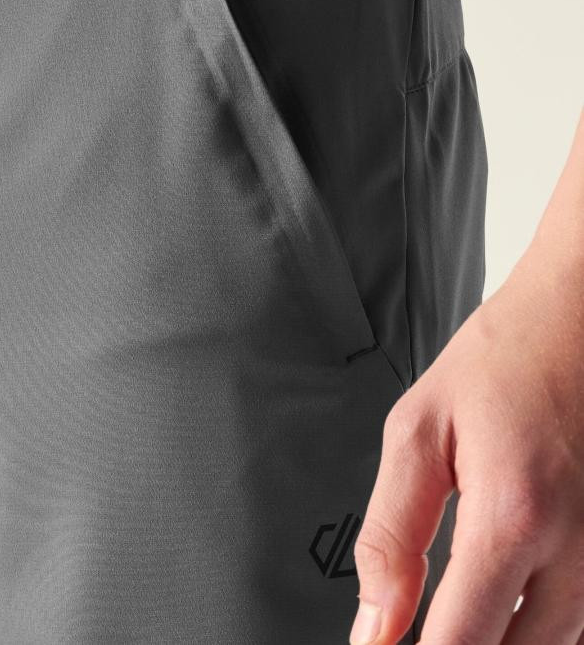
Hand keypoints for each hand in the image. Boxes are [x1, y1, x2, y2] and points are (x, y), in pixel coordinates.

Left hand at [349, 112, 583, 644]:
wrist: (576, 324)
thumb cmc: (499, 365)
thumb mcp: (418, 432)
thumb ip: (391, 533)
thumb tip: (374, 621)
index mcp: (513, 517)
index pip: (460, 644)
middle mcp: (578, 553)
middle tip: (407, 624)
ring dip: (493, 638)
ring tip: (445, 605)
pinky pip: (576, 622)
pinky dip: (530, 624)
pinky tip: (494, 598)